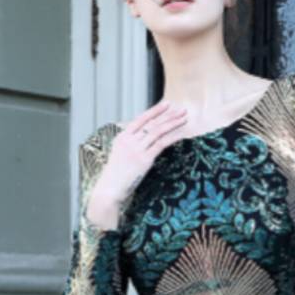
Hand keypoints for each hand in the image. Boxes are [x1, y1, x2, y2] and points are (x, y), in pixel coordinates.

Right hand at [86, 100, 188, 228]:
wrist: (109, 190)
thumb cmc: (115, 178)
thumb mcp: (120, 157)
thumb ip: (130, 147)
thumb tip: (144, 142)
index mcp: (122, 137)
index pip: (141, 119)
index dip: (154, 111)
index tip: (166, 105)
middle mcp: (129, 140)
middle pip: (152, 123)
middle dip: (168, 115)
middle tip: (181, 109)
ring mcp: (136, 149)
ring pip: (158, 131)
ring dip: (172, 123)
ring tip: (184, 117)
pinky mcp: (144, 159)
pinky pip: (161, 144)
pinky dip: (172, 137)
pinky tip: (181, 133)